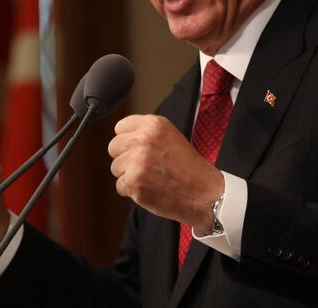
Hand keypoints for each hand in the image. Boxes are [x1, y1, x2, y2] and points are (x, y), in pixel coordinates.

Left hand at [108, 115, 223, 231]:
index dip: (128, 140)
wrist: (203, 193)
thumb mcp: (171, 137)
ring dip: (129, 175)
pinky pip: (120, 186)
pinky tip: (150, 189)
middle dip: (125, 158)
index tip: (137, 148)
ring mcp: (137, 161)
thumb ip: (147, 134)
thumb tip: (123, 137)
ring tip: (151, 178)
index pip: (121, 127)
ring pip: (116, 168)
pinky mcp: (134, 182)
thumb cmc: (189, 168)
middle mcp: (143, 139)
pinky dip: (132, 191)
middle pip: (114, 147)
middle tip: (146, 166)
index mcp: (154, 124)